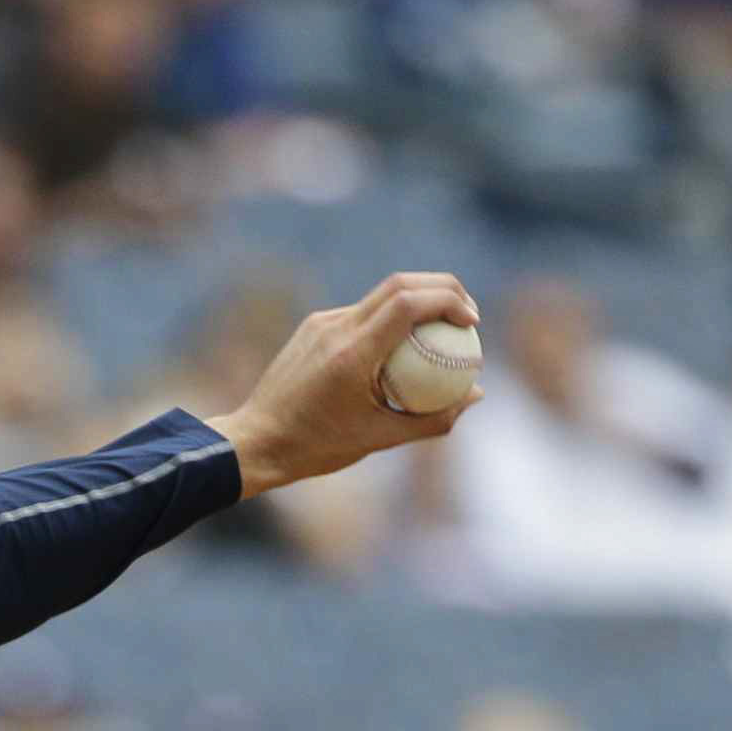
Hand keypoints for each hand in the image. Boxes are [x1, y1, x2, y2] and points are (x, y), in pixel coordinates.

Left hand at [205, 273, 479, 497]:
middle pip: (400, 283)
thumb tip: (476, 395)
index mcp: (352, 353)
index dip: (448, 301)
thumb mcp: (379, 439)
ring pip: (380, 295)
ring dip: (416, 302)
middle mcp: (336, 327)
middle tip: (467, 314)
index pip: (408, 302)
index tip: (472, 322)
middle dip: (443, 289)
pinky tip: (399, 350)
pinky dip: (389, 322)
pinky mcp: (313, 327)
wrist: (256, 441)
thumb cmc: (316, 448)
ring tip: (440, 331)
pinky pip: (361, 313)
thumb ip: (433, 419)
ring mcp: (321, 323)